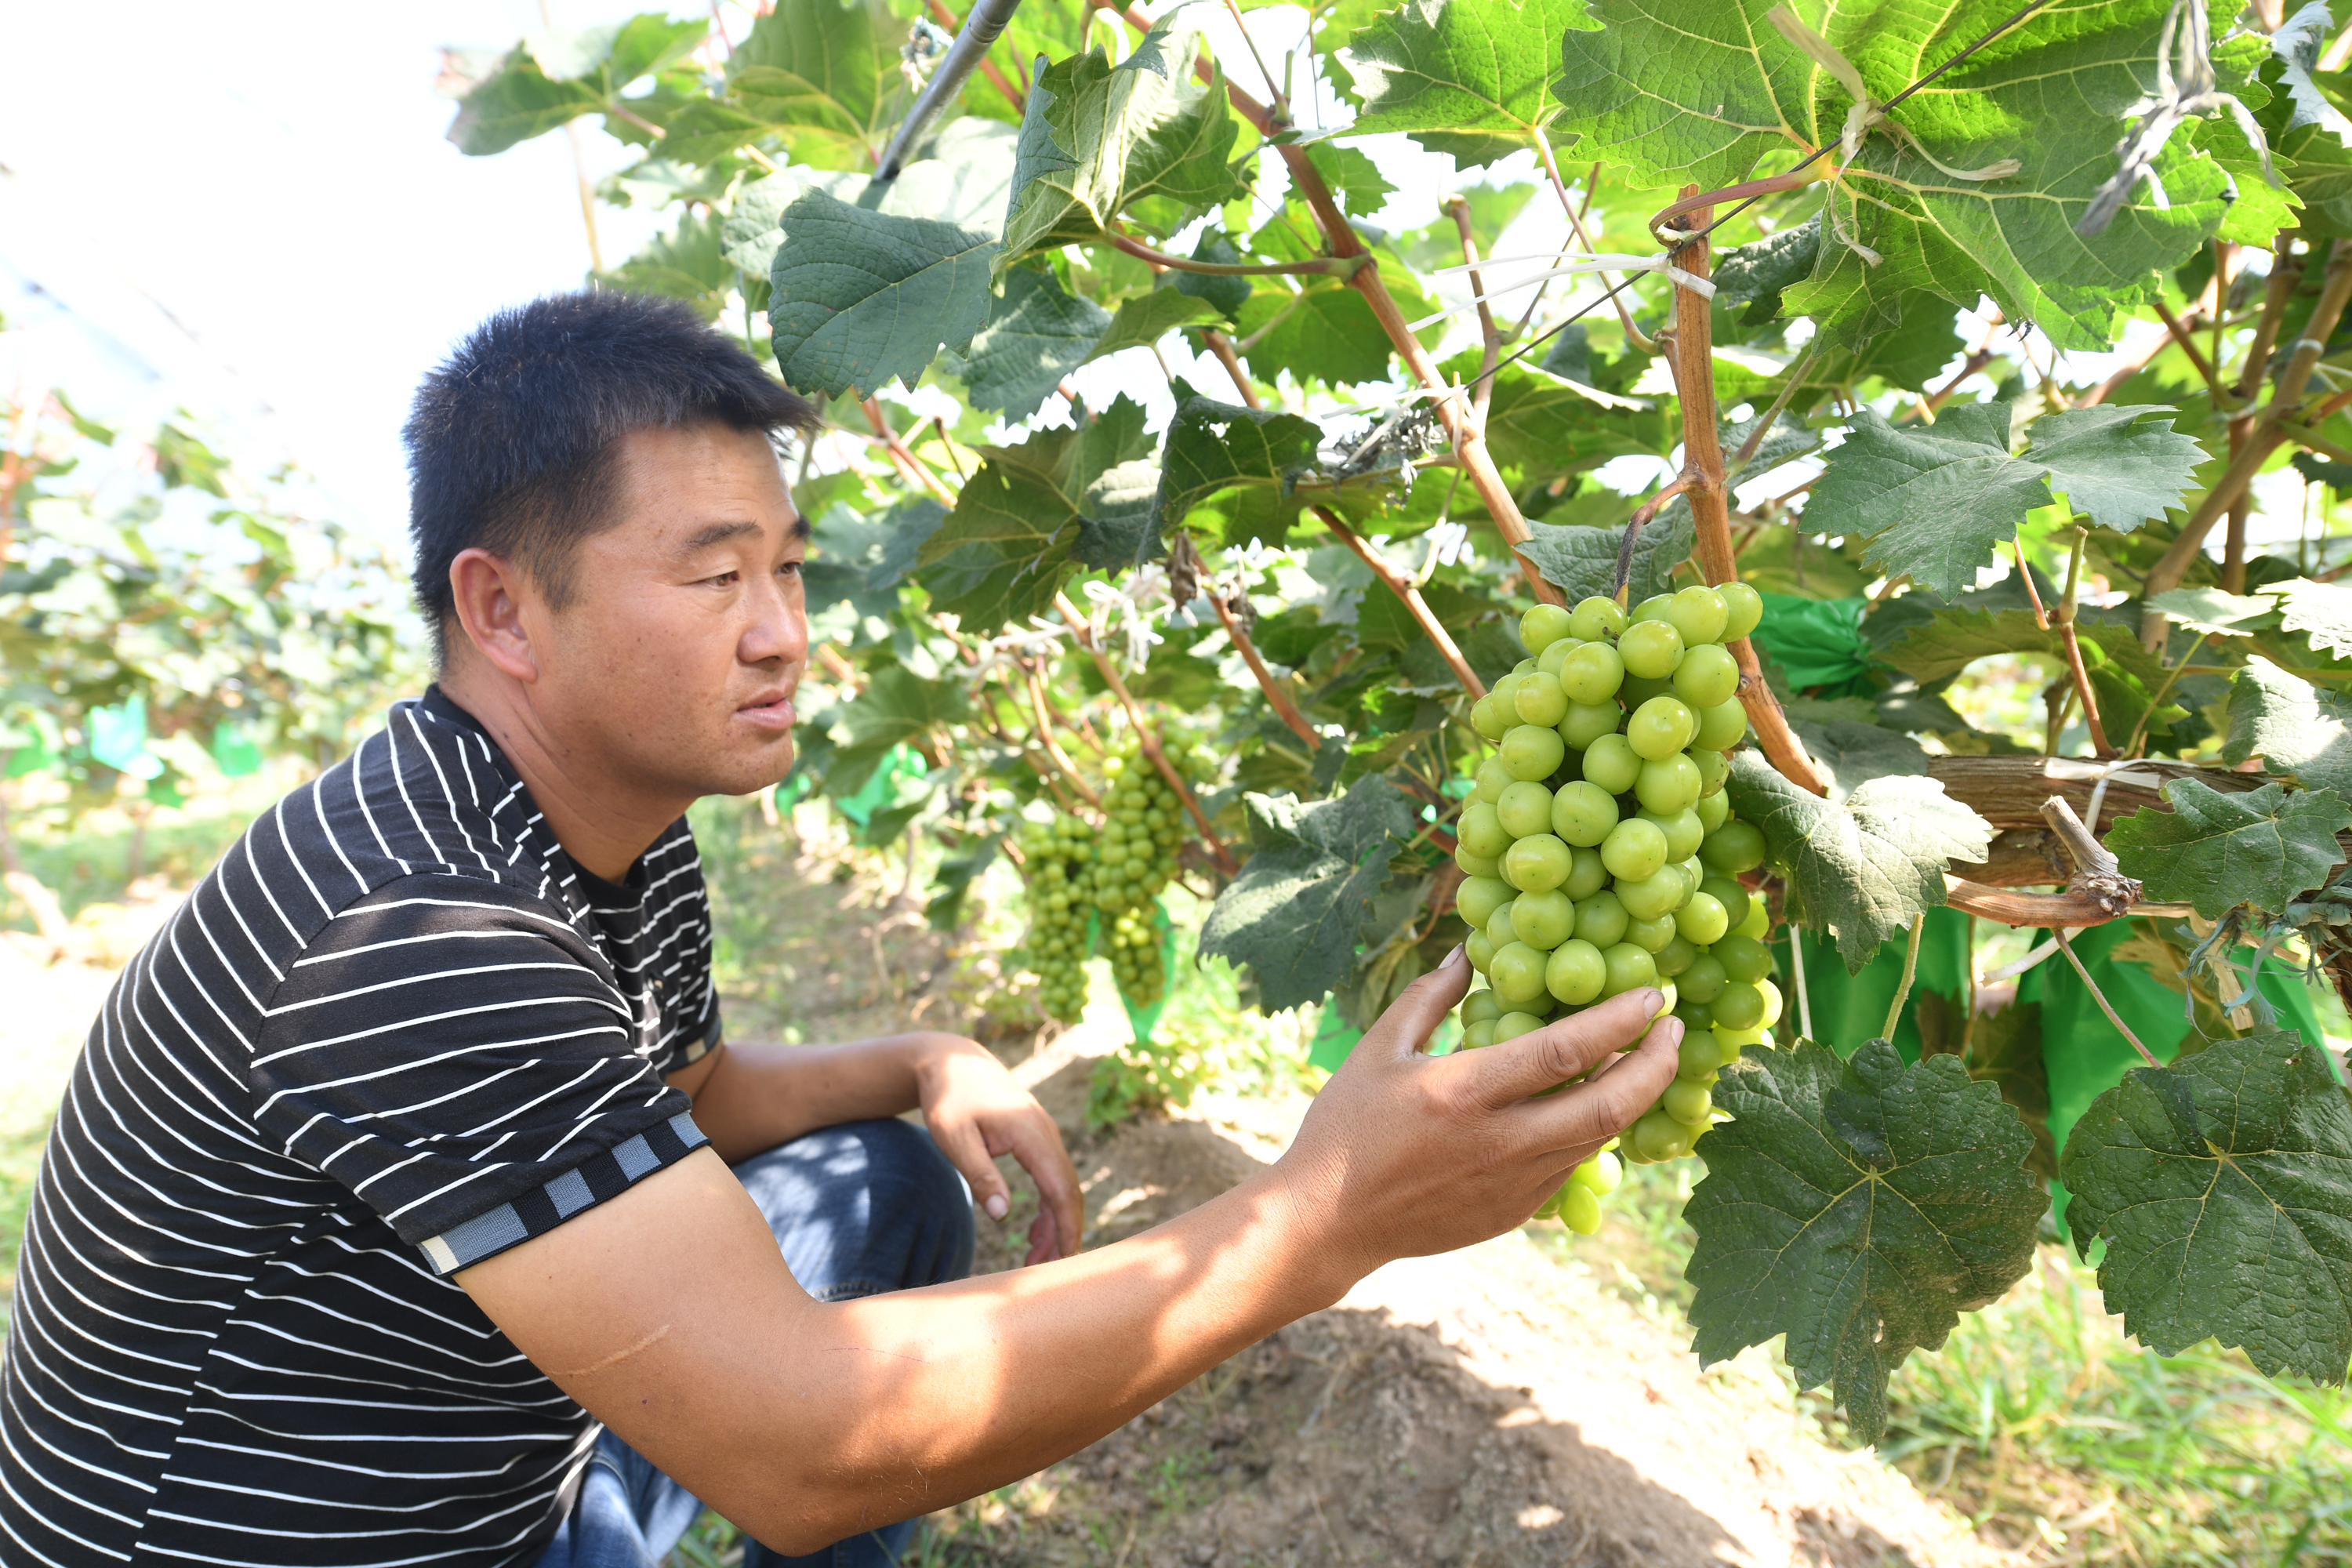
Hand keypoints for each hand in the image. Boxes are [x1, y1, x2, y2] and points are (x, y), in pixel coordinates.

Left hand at [914, 1036, 1084, 1263]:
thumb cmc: (949, 1098)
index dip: (1066, 1227)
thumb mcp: (955, 1138)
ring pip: (1063, 1186)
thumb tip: (1004, 1217)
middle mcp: (1047, 1133)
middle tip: (1045, 1272)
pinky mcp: (1037, 1138)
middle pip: (1069, 1192)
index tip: (1064, 1261)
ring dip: (1055, 1223)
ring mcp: (1045, 1134)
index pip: (1061, 1189)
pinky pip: (1052, 1177)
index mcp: (1032, 1134)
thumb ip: (981, 1176)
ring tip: (1035, 1260)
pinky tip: (1034, 1231)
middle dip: (1064, 1233)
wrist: (952, 1061)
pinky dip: (1048, 1206)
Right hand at [1271, 946, 1680, 1281]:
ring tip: (1651, 1061)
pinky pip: (1575, 1165)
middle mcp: (1500, 1143)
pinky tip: (1600, 1104)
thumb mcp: (1378, 1049)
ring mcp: (1514, 1184)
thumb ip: (1429, 997)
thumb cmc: (1346, 1127)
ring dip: (1636, 1098)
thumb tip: (1471, 951)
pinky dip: (1596, 1130)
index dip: (1617, 1021)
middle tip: (1676, 1030)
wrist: (1329, 1222)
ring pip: (1601, 1138)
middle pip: (1609, 1104)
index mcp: (1463, 1093)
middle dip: (1656, 1064)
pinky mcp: (1517, 1212)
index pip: (1563, 1051)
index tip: (1652, 995)